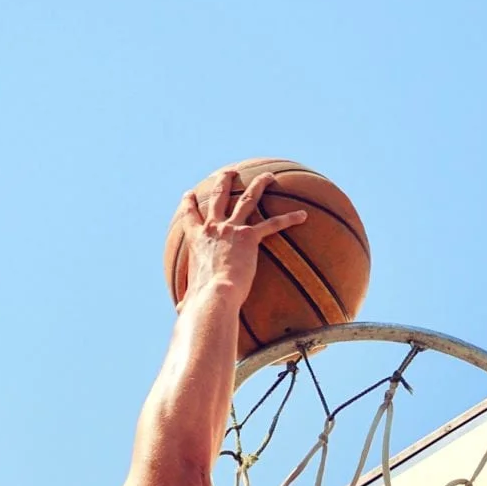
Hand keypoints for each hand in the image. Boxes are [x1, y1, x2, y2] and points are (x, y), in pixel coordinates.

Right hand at [176, 168, 309, 309]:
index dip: (189, 203)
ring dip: (259, 184)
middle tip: (230, 172)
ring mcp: (232, 229)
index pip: (190, 216)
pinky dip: (289, 219)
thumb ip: (188, 300)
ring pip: (247, 199)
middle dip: (224, 181)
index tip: (190, 194)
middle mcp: (213, 228)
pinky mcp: (249, 237)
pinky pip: (273, 224)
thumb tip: (184, 313)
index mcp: (197, 240)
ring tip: (269, 176)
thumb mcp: (190, 295)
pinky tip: (302, 215)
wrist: (215, 294)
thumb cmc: (202, 299)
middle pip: (218, 196)